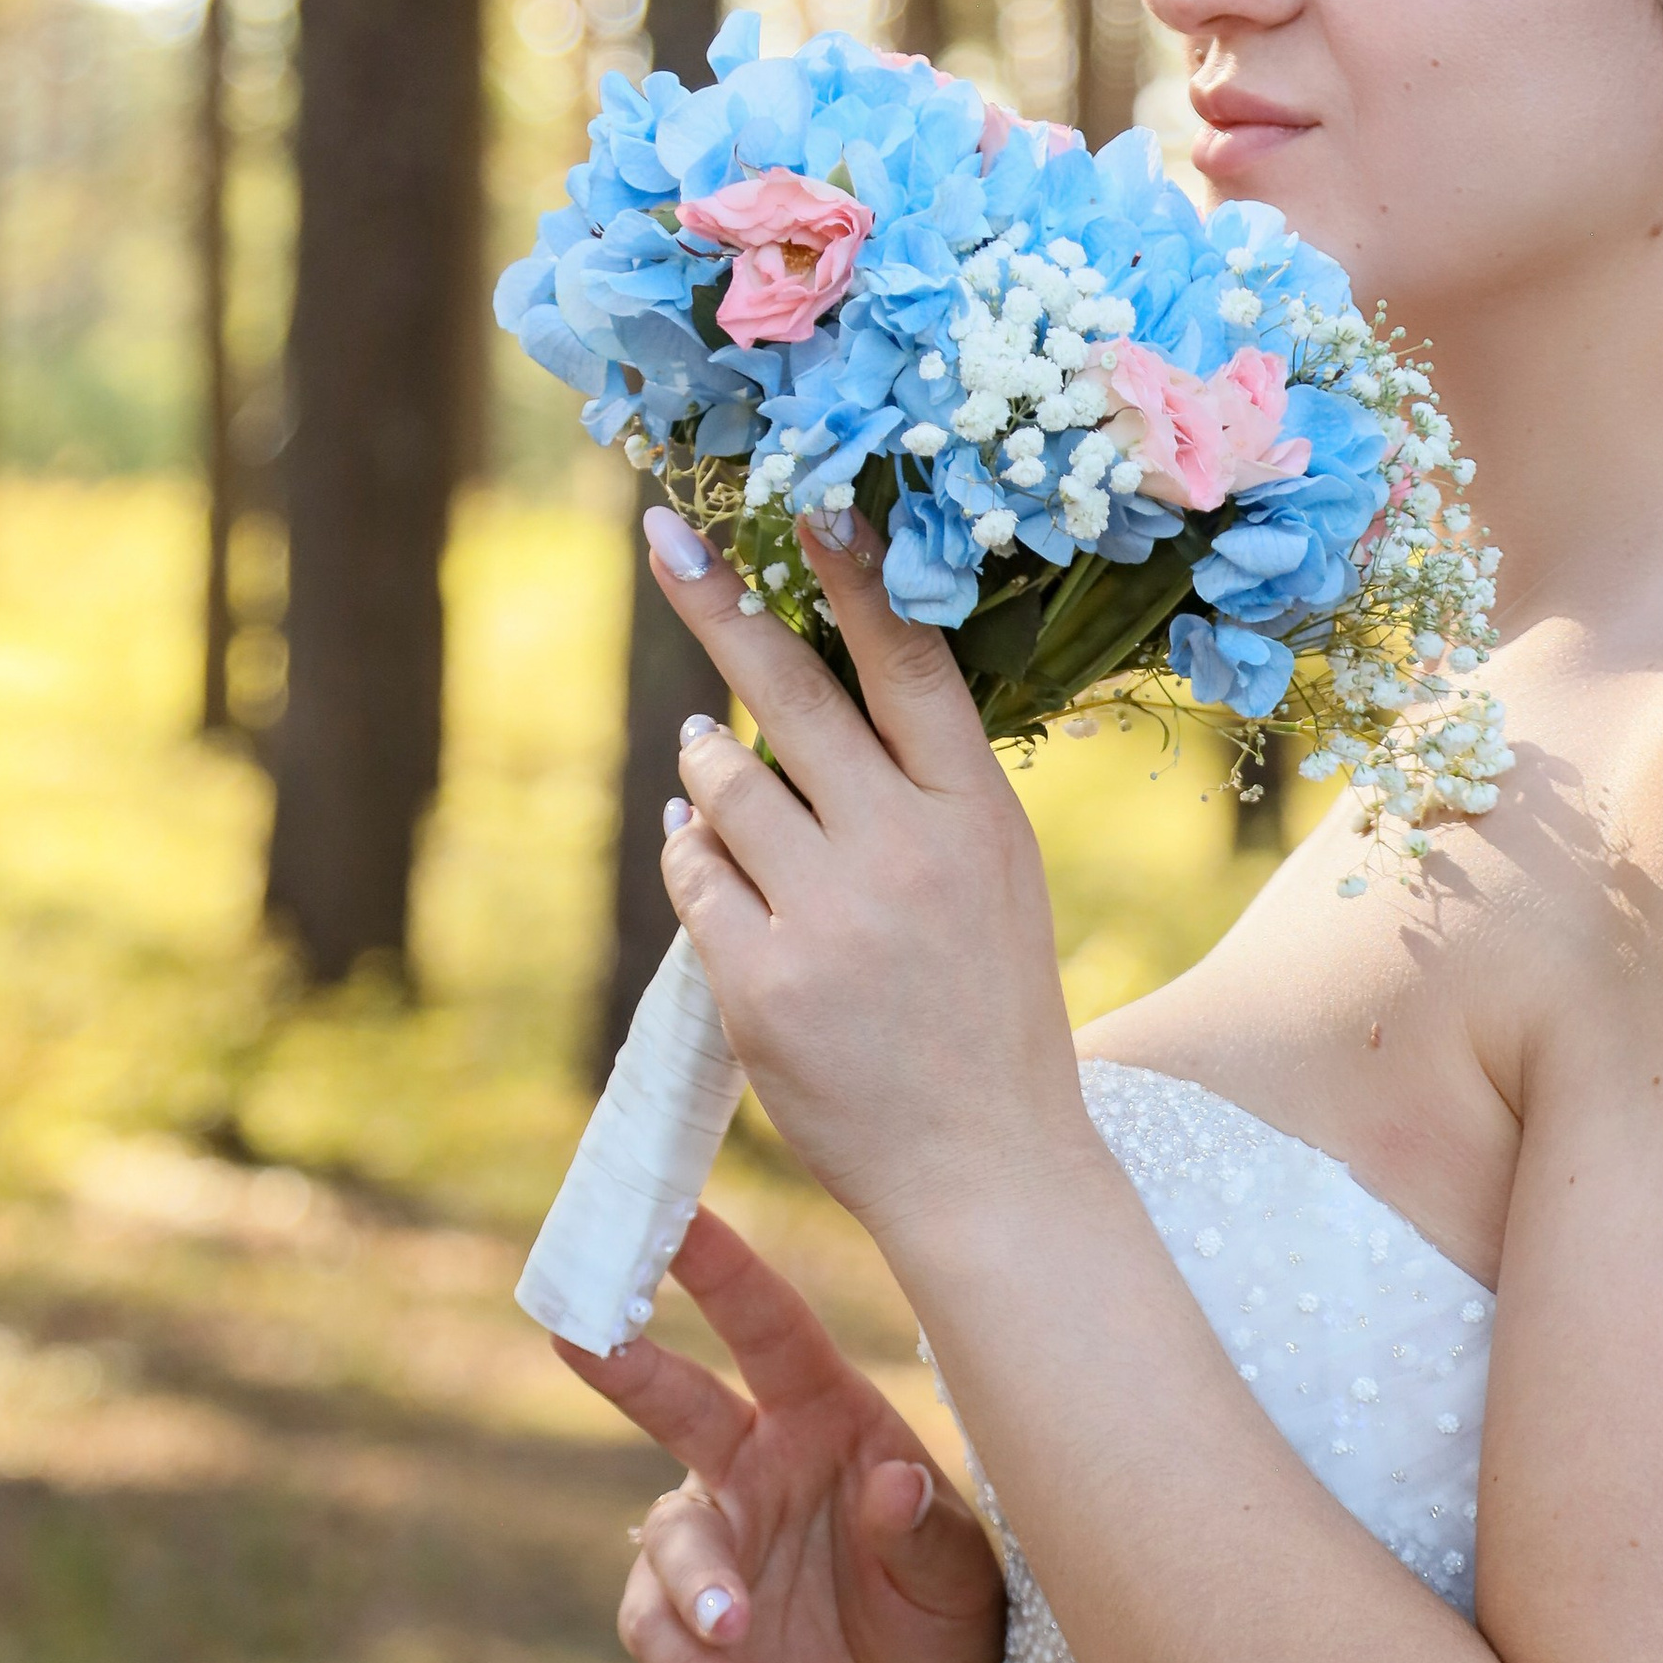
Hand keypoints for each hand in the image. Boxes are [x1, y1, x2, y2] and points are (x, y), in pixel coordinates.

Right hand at [559, 1204, 1006, 1662]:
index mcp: (826, 1414)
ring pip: (669, 1539)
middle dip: (624, 1361)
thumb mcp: (959, 1568)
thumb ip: (920, 1526)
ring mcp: (719, 1537)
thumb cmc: (952, 1603)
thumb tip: (892, 1480)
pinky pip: (659, 1628)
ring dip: (695, 1586)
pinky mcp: (691, 1619)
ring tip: (736, 1634)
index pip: (769, 1330)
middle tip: (574, 1332)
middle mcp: (756, 1461)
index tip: (676, 1211)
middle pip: (674, 1401)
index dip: (722, 1271)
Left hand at [643, 507, 1105, 1252]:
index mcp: (978, 817)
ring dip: (705, 764)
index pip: (910, 664)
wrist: (985, 1165)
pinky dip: (692, 855)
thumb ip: (920, 789)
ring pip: (724, 785)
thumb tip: (793, 702)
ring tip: (707, 756)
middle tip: (667, 541)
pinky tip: (709, 853)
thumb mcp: (995, 880)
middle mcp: (906, 853)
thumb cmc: (987, 1012)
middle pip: (795, 696)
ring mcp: (831, 918)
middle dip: (721, 606)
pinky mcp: (762, 982)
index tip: (807, 498)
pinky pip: (694, 875)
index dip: (855, 574)